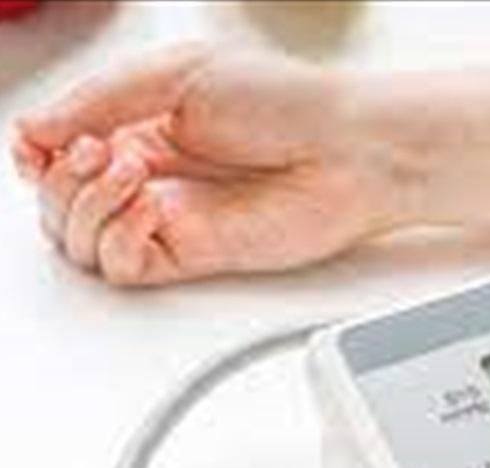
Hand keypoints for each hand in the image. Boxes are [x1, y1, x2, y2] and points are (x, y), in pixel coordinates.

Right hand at [11, 44, 405, 285]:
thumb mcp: (178, 74)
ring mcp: (172, 217)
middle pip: (60, 202)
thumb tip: (32, 129)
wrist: (351, 148)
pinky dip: (117, 239)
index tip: (41, 142)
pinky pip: (124, 265)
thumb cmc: (290, 102)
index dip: (39, 153)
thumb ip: (99, 101)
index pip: (61, 154)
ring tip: (129, 173)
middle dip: (60, 180)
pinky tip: (146, 208)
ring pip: (80, 239)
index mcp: (145, 126)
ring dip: (84, 206)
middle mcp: (154, 175)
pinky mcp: (195, 253)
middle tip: (100, 153)